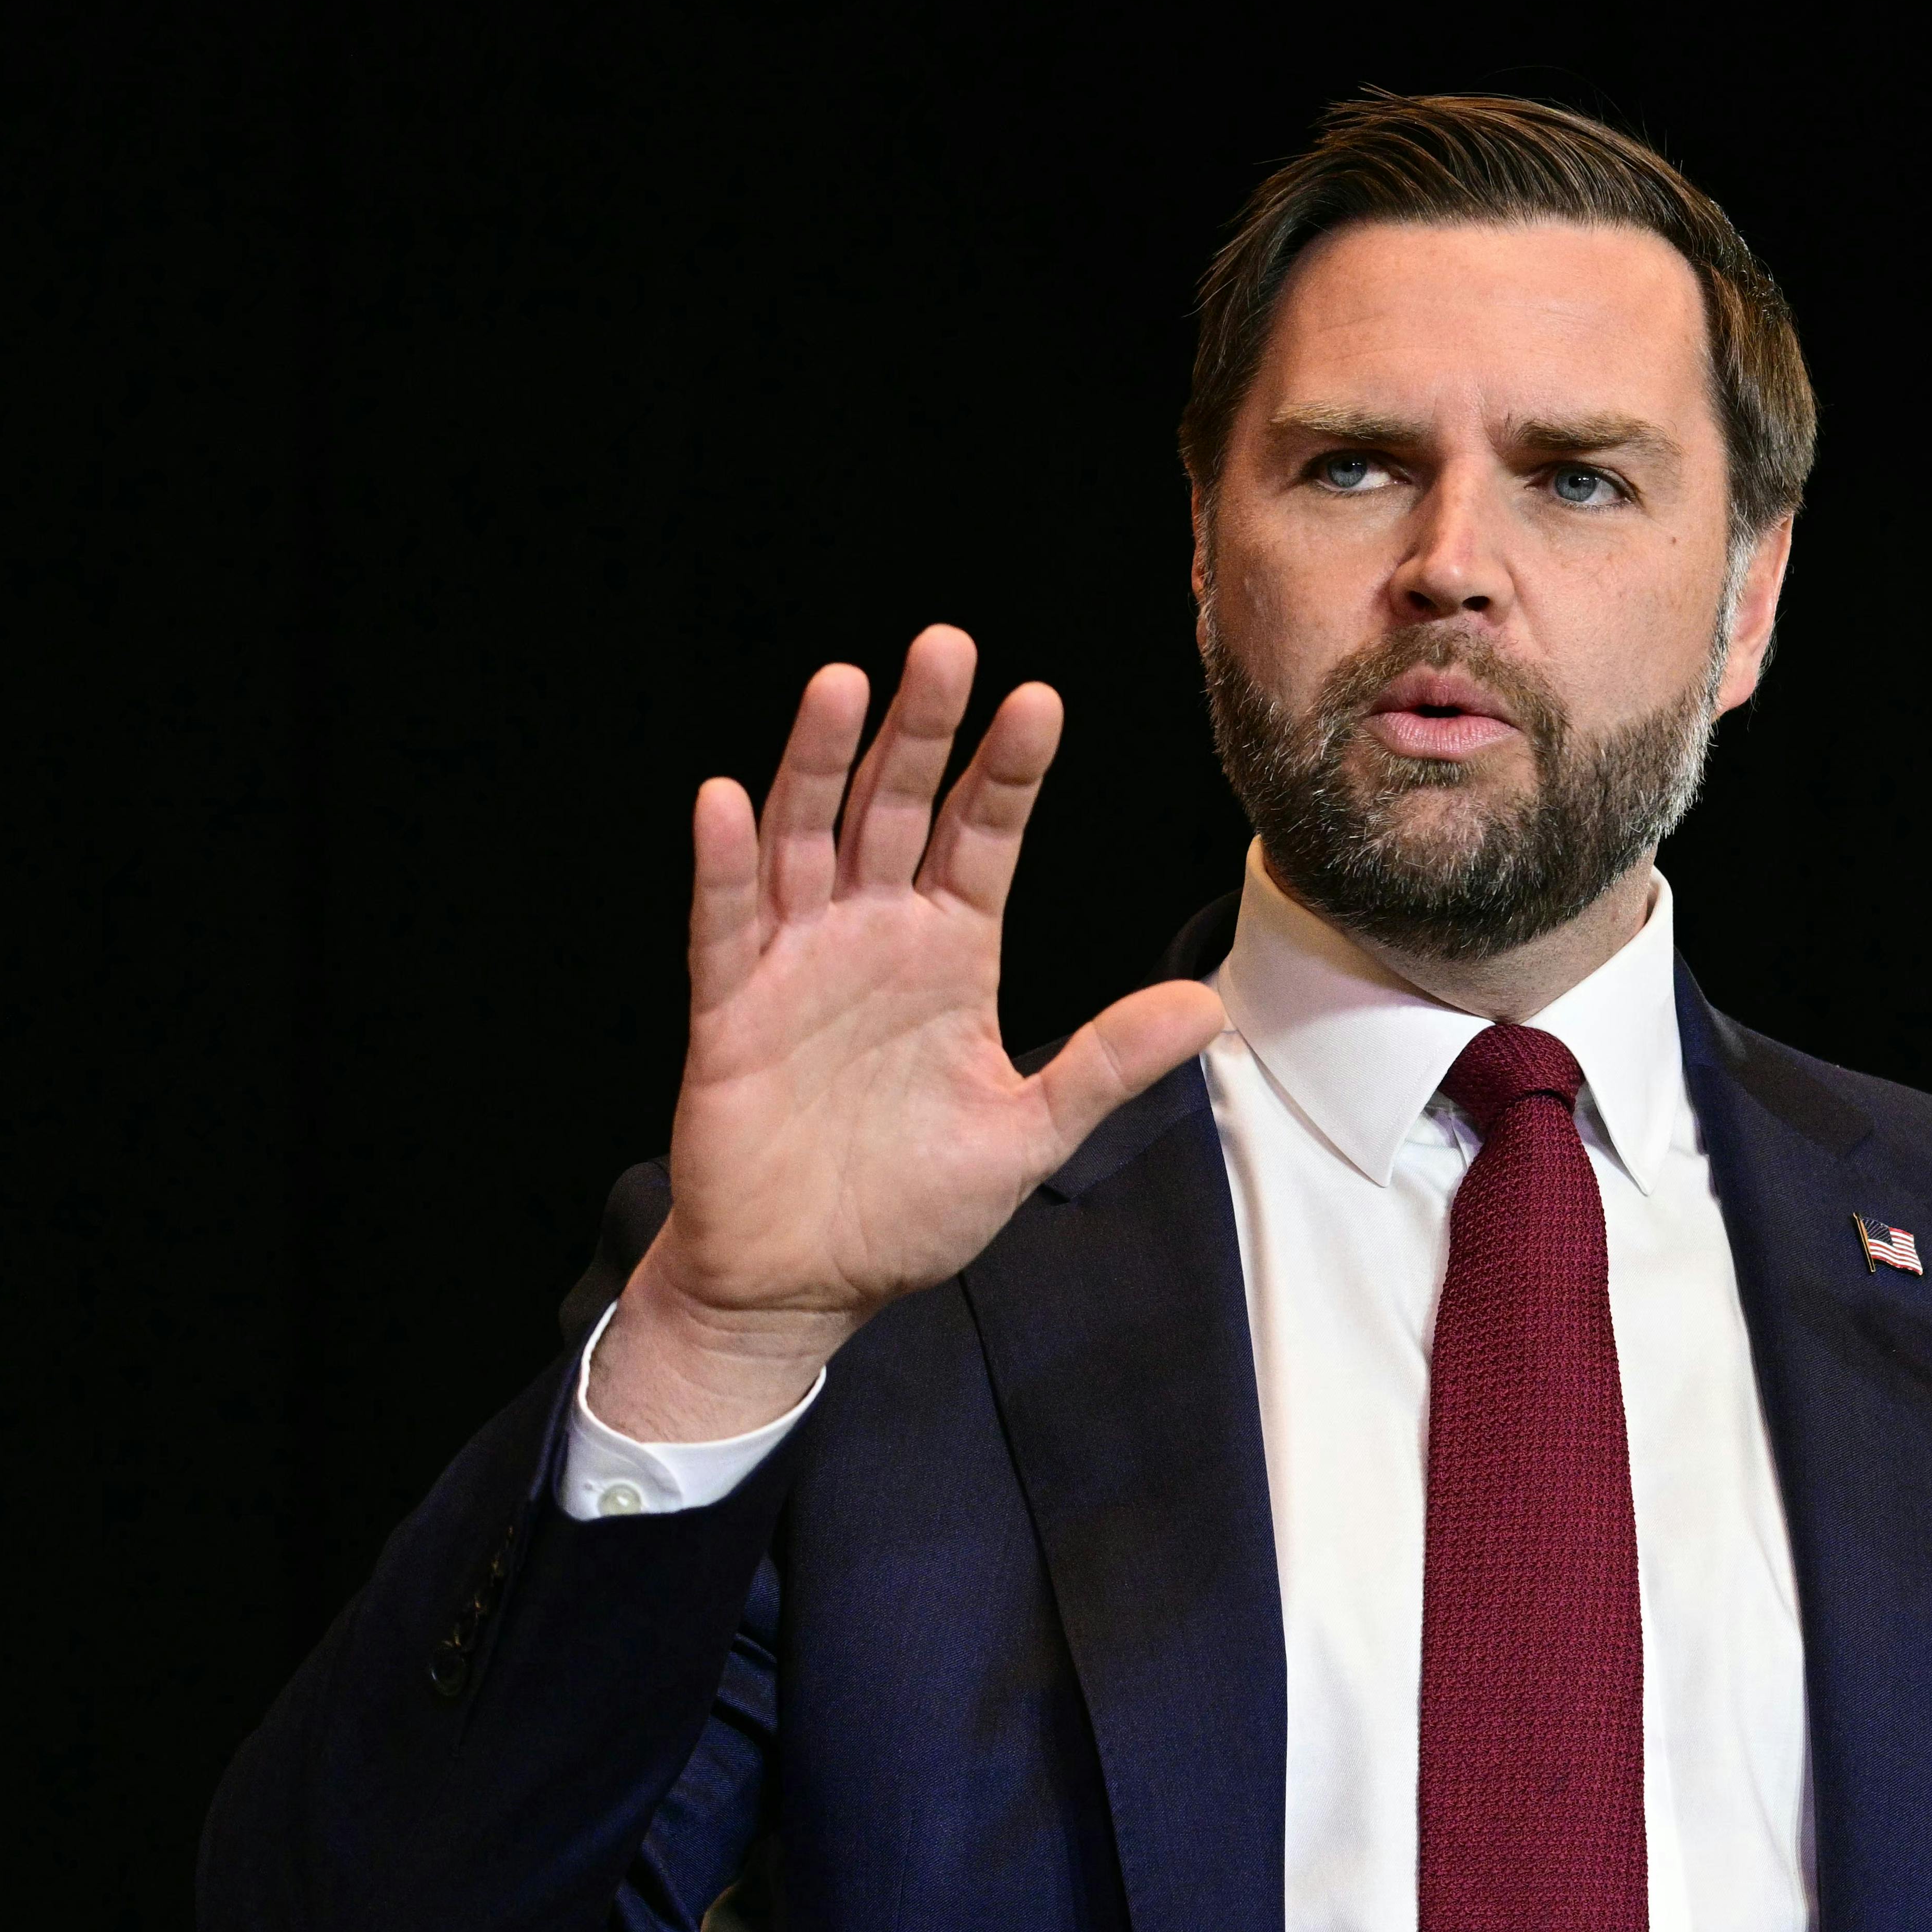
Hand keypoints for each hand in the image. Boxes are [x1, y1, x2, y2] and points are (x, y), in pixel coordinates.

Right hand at [592, 626, 1225, 1440]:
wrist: (809, 1284)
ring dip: (818, 763)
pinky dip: (723, 865)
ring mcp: (796, 965)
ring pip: (805, 840)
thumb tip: (1208, 1008)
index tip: (1038, 702)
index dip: (1006, 772)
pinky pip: (724, 924)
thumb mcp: (1028, 1136)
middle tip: (946, 646)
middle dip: (920, 730)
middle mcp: (872, 939)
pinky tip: (726, 800)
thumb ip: (1106, 1065)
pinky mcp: (731, 1011)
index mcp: (948, 956)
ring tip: (842, 684)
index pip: (981, 839)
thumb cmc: (910, 1210)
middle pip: (893, 809)